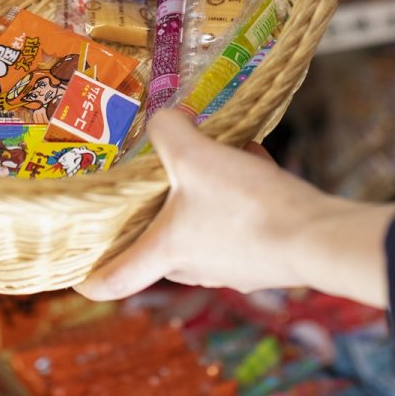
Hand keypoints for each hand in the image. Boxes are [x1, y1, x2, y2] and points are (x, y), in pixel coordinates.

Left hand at [77, 110, 394, 306]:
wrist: (316, 235)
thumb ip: (170, 131)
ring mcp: (234, 267)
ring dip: (208, 194)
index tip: (78, 278)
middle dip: (161, 213)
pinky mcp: (266, 257)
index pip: (113, 279)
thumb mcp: (197, 156)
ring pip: (206, 228)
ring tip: (223, 155)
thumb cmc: (245, 205)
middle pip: (162, 247)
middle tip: (163, 179)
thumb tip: (166, 116)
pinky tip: (256, 164)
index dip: (92, 278)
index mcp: (165, 252)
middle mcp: (195, 268)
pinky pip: (240, 223)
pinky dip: (243, 195)